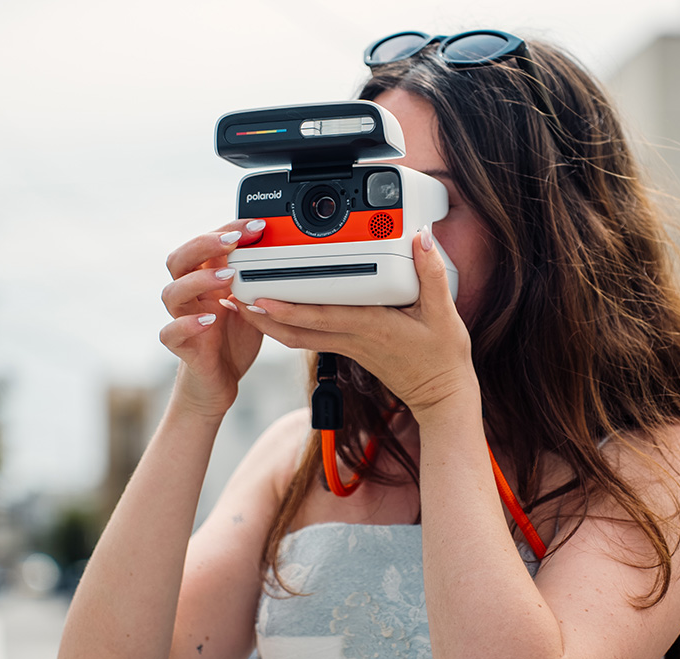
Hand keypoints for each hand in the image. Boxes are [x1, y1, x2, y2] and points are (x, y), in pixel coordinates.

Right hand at [160, 220, 265, 417]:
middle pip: (179, 259)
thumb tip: (281, 254)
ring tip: (228, 277)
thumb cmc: (234, 339)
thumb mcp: (253, 304)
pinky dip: (187, 324)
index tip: (256, 226)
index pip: (206, 245)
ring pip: (171, 292)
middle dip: (205, 244)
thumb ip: (259, 282)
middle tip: (234, 241)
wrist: (220, 381)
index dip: (227, 230)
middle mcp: (190, 296)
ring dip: (198, 280)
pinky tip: (210, 320)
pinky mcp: (182, 347)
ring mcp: (182, 320)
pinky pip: (170, 333)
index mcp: (205, 280)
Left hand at [233, 228, 478, 416]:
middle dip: (262, 316)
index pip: (321, 318)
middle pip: (296, 331)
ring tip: (244, 304)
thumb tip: (420, 240)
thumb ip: (431, 274)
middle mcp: (352, 338)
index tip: (260, 297)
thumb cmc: (443, 359)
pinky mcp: (350, 349)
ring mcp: (348, 346)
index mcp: (371, 327)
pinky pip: (310, 338)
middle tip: (235, 297)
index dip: (287, 309)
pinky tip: (277, 313)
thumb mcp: (444, 314)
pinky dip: (289, 326)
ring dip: (269, 323)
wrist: (441, 397)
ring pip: (298, 337)